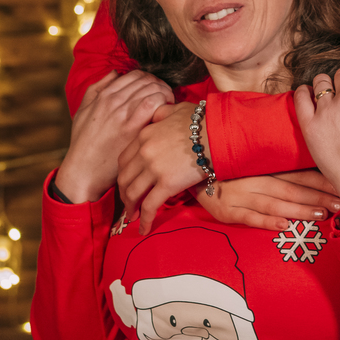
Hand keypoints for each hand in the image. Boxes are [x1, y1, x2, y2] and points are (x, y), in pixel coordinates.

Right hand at [55, 70, 174, 203]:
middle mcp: (114, 101)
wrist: (83, 170)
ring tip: (168, 104)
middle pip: (147, 80)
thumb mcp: (83, 110)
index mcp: (104, 95)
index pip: (135, 75)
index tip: (155, 88)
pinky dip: (163, 104)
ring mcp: (123, 114)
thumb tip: (115, 73)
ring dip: (165, 93)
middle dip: (160, 85)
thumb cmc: (83, 143)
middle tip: (166, 96)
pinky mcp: (132, 129)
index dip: (150, 79)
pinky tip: (165, 114)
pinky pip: (153, 105)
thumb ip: (97, 88)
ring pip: (152, 89)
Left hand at [118, 101, 205, 233]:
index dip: (123, 174)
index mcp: (144, 135)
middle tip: (128, 203)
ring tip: (133, 217)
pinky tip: (145, 229)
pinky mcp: (167, 184)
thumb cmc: (201, 121)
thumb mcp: (175, 110)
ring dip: (131, 208)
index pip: (124, 159)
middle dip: (123, 194)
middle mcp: (144, 152)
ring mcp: (154, 169)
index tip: (126, 183)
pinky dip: (145, 220)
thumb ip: (160, 113)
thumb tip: (157, 116)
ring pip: (133, 193)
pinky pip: (150, 205)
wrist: (217, 132)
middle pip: (124, 178)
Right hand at [195, 170, 339, 230]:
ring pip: (275, 203)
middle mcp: (255, 180)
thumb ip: (277, 163)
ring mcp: (240, 196)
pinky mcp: (226, 211)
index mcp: (264, 167)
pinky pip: (249, 217)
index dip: (321, 181)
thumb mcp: (252, 160)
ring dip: (299, 209)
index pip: (299, 173)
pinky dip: (266, 221)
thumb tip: (311, 163)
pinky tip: (283, 225)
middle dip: (318, 196)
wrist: (190, 166)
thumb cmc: (228, 166)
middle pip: (292, 188)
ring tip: (320, 214)